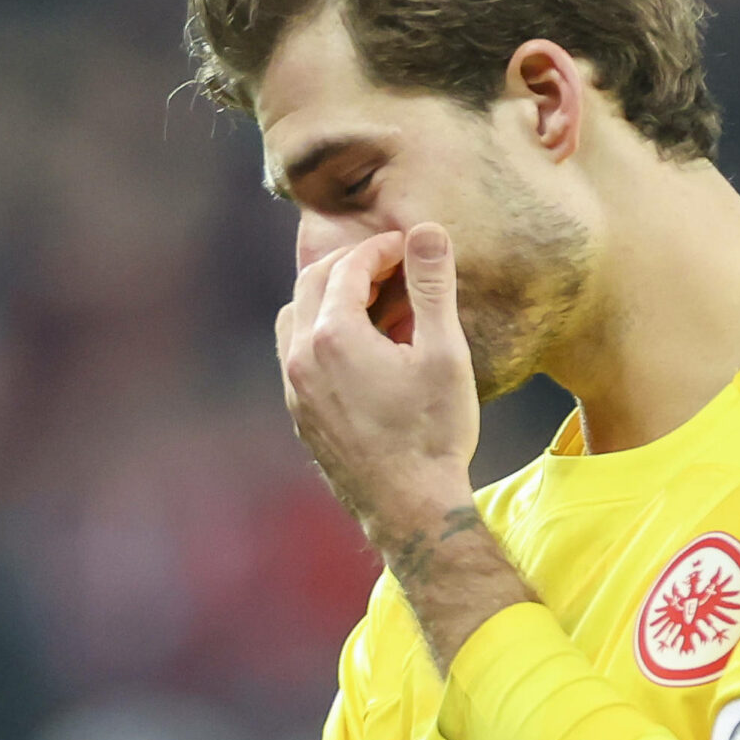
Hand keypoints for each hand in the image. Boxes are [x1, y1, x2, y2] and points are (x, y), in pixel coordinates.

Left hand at [275, 224, 480, 541]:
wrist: (409, 508)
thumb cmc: (432, 433)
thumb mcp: (444, 352)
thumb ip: (432, 285)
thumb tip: (426, 230)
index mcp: (332, 336)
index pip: (349, 266)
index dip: (382, 248)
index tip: (412, 247)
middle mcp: (300, 358)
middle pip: (312, 283)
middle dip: (352, 264)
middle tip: (394, 264)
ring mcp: (294, 388)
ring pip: (296, 317)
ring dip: (330, 297)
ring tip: (377, 301)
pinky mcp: (299, 413)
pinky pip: (298, 354)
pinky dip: (323, 332)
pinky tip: (363, 346)